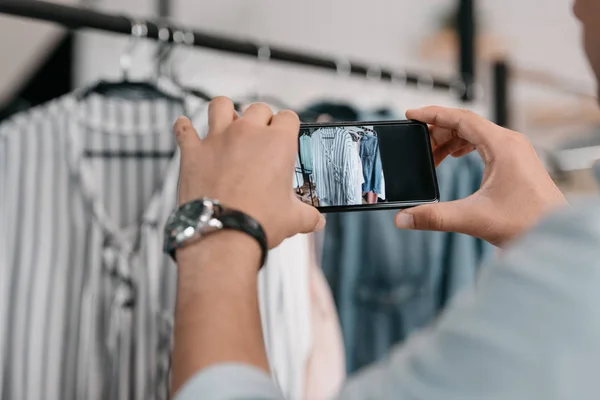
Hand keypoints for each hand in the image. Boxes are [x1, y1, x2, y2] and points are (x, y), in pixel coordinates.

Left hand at [174, 97, 324, 248]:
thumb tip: (317, 221)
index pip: (288, 117)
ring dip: (225, 111)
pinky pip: (183, 129)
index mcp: (277, 143)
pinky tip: (186, 129)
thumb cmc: (258, 222)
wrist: (222, 236)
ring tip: (228, 124)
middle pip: (258, 109)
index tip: (286, 139)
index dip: (288, 128)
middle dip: (262, 120)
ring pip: (220, 105)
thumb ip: (309, 216)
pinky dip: (184, 128)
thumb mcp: (294, 219)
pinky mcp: (192, 152)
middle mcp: (248, 133)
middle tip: (261, 140)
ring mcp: (218, 139)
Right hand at [395, 106, 566, 246]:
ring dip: (449, 141)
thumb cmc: (527, 223)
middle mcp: (509, 142)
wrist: (555, 235)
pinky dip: (463, 147)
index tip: (411, 115)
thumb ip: (433, 216)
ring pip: (474, 133)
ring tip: (432, 158)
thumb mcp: (473, 218)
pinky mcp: (515, 161)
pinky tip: (453, 157)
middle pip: (465, 124)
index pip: (461, 118)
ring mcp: (514, 151)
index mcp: (502, 145)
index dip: (432, 114)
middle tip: (417, 148)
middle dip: (437, 133)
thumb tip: (403, 218)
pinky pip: (483, 143)